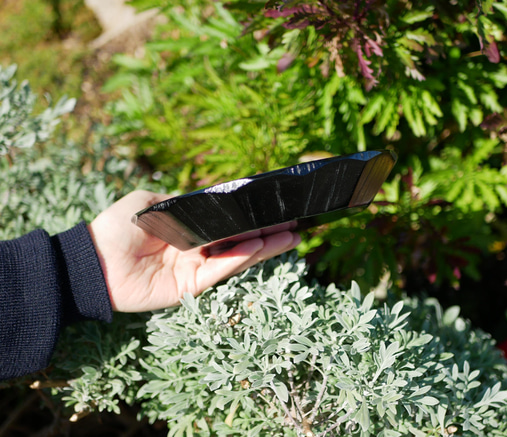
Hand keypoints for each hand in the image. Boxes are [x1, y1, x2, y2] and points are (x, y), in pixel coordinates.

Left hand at [88, 190, 300, 311]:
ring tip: (291, 236)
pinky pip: (220, 271)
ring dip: (265, 247)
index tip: (274, 208)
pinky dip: (241, 259)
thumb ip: (178, 200)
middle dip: (268, 233)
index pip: (227, 223)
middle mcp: (198, 249)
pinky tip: (261, 247)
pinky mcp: (191, 287)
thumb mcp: (149, 202)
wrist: (94, 261)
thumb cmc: (117, 227)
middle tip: (295, 223)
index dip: (251, 217)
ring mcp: (196, 269)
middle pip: (240, 241)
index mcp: (190, 230)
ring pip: (237, 257)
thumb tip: (206, 196)